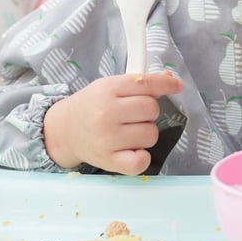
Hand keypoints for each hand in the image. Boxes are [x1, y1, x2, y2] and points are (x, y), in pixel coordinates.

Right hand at [42, 72, 183, 174]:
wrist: (65, 130)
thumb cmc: (92, 106)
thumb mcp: (110, 86)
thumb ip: (139, 83)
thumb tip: (170, 80)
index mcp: (108, 89)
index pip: (146, 83)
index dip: (167, 84)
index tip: (176, 86)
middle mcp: (106, 113)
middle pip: (152, 109)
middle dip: (148, 112)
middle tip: (133, 115)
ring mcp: (107, 139)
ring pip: (151, 134)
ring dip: (145, 134)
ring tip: (128, 132)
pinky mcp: (109, 161)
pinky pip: (141, 161)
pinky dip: (141, 157)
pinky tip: (131, 150)